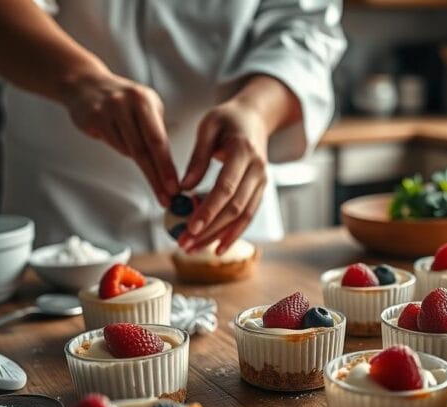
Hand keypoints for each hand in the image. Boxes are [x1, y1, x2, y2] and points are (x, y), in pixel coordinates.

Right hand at [61, 71, 178, 203]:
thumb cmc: (123, 100)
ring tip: (133, 147)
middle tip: (165, 196)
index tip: (174, 186)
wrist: (86, 85)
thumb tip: (169, 164)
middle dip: (156, 176)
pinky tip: (118, 137)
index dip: (166, 166)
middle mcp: (127, 104)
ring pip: (127, 149)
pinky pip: (112, 144)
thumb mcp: (146, 105)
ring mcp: (108, 111)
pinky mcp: (93, 119)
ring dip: (136, 158)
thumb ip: (157, 129)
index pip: (159, 140)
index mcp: (145, 100)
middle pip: (143, 150)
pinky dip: (120, 147)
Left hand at [178, 101, 269, 253]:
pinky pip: (248, 216)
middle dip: (209, 230)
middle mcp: (258, 170)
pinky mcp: (260, 191)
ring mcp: (262, 182)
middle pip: (234, 208)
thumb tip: (183, 188)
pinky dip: (233, 234)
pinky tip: (217, 247)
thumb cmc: (228, 119)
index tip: (190, 227)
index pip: (226, 188)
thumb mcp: (208, 127)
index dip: (209, 210)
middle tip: (184, 243)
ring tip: (194, 249)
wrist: (256, 117)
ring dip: (218, 236)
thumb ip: (197, 158)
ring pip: (242, 217)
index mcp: (243, 152)